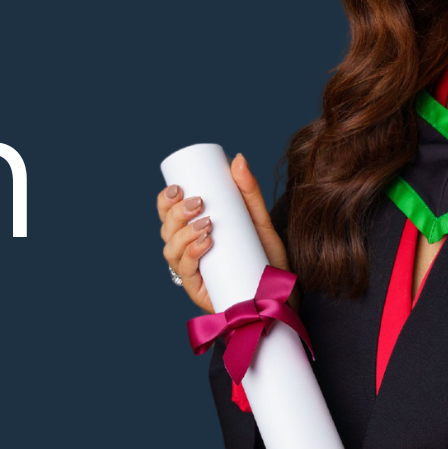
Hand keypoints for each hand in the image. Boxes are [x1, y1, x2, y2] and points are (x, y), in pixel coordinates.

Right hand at [157, 153, 287, 313]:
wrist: (282, 289)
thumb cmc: (264, 253)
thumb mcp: (258, 218)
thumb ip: (249, 190)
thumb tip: (238, 158)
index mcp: (192, 232)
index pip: (168, 214)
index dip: (165, 201)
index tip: (178, 188)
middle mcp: (187, 251)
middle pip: (166, 231)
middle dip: (176, 214)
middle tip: (198, 203)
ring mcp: (192, 272)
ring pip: (171, 250)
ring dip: (184, 233)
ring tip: (207, 223)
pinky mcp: (200, 290)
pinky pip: (186, 272)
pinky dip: (192, 255)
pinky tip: (204, 243)